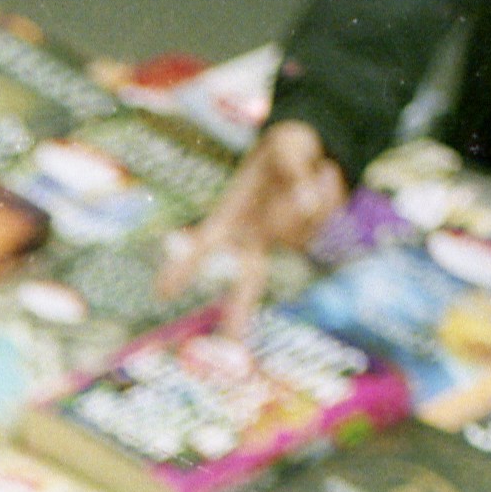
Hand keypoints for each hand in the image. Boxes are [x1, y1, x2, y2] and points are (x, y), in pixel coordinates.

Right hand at [158, 120, 349, 333]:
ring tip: (309, 167)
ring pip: (300, 225)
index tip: (162, 294)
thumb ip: (294, 168)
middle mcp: (256, 235)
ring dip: (308, 188)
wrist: (320, 146)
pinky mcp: (313, 233)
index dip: (184, 267)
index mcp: (233, 215)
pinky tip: (323, 173)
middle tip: (232, 346)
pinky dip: (328, 186)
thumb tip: (308, 201)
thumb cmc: (287, 146)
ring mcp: (286, 238)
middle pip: (247, 281)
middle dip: (238, 313)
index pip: (205, 245)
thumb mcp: (286, 144)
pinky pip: (325, 212)